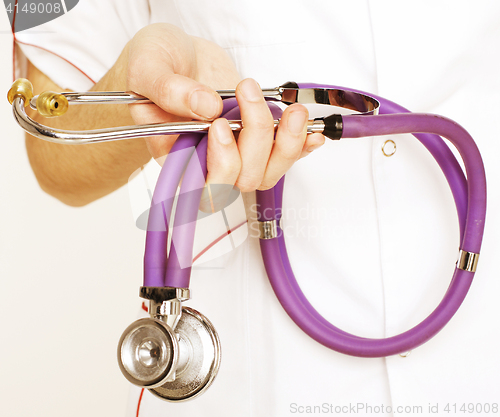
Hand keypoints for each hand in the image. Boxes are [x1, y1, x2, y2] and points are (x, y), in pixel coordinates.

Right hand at [127, 24, 324, 206]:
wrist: (176, 54)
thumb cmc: (154, 64)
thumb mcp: (149, 67)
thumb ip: (170, 90)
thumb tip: (207, 107)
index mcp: (176, 155)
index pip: (203, 186)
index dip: (220, 163)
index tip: (220, 124)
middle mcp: (207, 161)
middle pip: (242, 179)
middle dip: (255, 139)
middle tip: (249, 93)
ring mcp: (236, 151)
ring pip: (267, 173)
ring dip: (286, 144)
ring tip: (293, 111)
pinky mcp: (256, 138)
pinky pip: (283, 156)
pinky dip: (301, 147)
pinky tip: (313, 133)